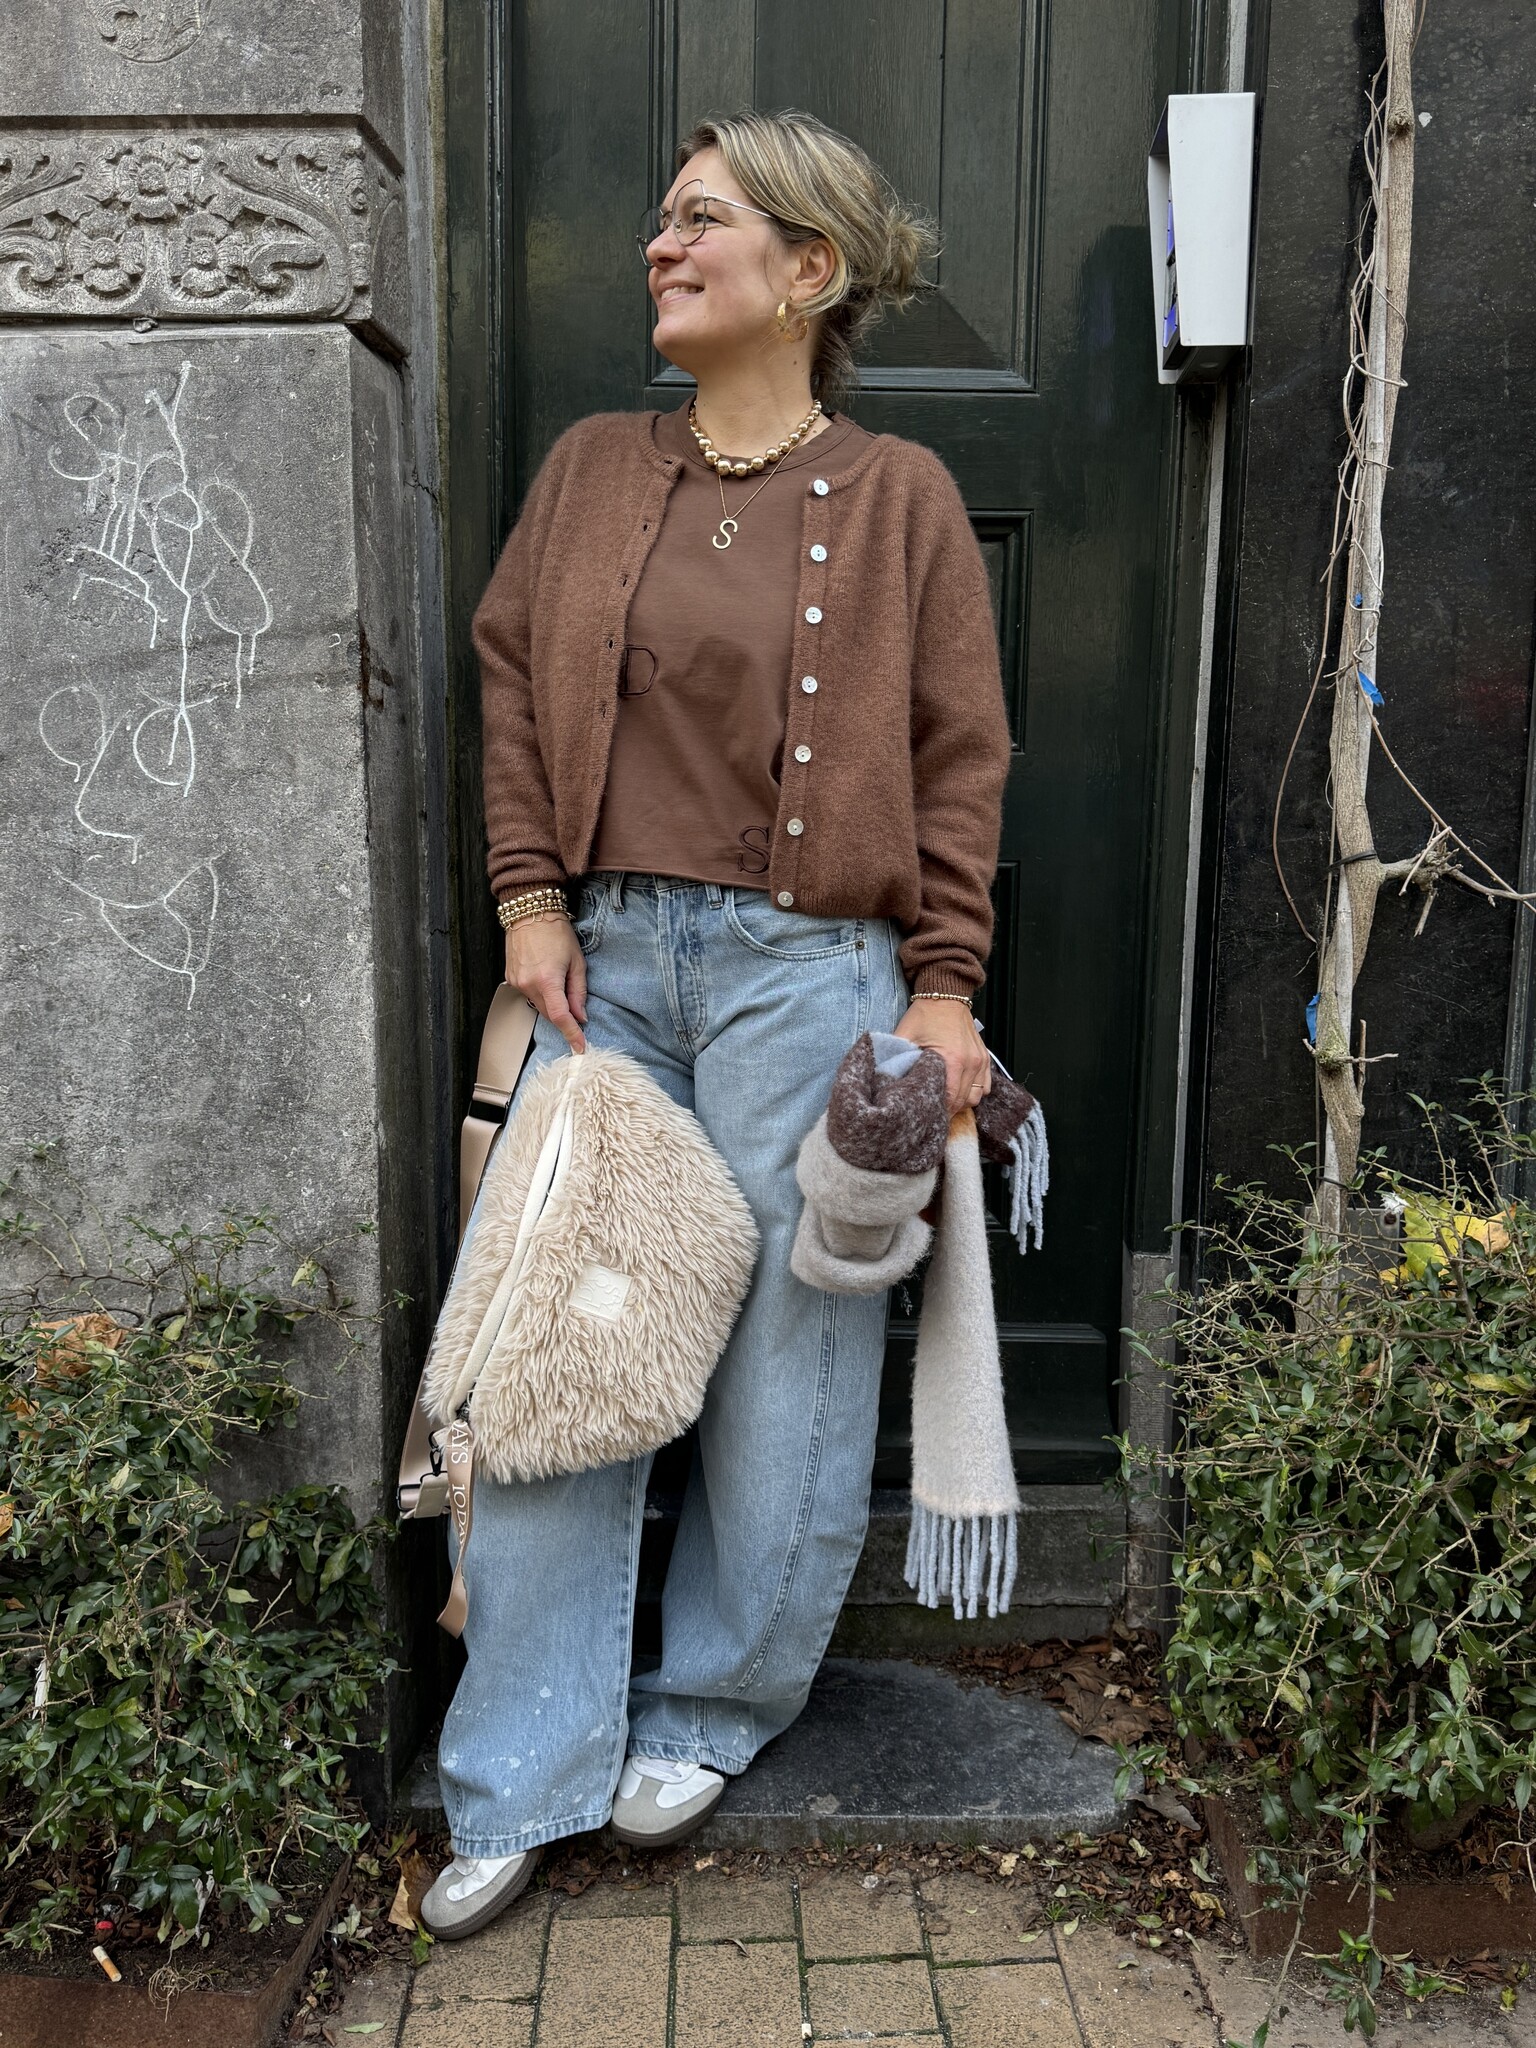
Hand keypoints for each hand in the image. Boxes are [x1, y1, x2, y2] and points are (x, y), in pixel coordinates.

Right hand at [506, 911, 587, 1051]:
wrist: (530, 912)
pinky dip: (540, 994)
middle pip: (549, 1014)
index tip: (579, 1047)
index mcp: (547, 980)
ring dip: (552, 1003)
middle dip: (564, 1017)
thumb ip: (578, 992)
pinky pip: (529, 995)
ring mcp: (517, 982)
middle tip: (576, 1008)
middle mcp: (528, 984)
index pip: (560, 1017)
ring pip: (538, 1006)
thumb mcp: (576, 961)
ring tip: (559, 981)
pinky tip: (546, 978)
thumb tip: (581, 1016)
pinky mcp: (511, 979)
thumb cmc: (556, 933)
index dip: (571, 1034)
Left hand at [893, 998, 989, 1113]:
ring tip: (946, 1104)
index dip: (938, 1112)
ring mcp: (980, 1060)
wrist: (945, 995)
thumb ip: (897, 1060)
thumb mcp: (905, 1035)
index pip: (949, 1099)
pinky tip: (959, 1092)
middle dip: (948, 1111)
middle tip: (933, 1115)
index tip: (926, 1119)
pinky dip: (973, 1092)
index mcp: (952, 1059)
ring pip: (976, 1097)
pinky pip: (985, 1086)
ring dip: (962, 1103)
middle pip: (963, 1101)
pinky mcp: (984, 1057)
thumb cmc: (926, 1014)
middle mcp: (970, 1062)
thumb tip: (887, 1081)